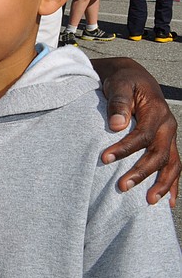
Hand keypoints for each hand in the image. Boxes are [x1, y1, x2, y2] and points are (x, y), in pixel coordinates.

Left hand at [93, 57, 179, 205]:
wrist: (133, 76)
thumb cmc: (123, 81)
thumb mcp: (118, 85)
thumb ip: (118, 102)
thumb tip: (116, 125)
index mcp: (156, 111)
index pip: (142, 135)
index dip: (124, 148)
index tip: (104, 158)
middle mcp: (167, 125)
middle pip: (158, 153)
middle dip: (141, 172)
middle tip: (122, 187)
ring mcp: (169, 135)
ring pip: (171, 163)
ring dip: (161, 183)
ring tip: (149, 202)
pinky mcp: (166, 142)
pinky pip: (174, 165)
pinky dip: (172, 183)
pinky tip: (168, 201)